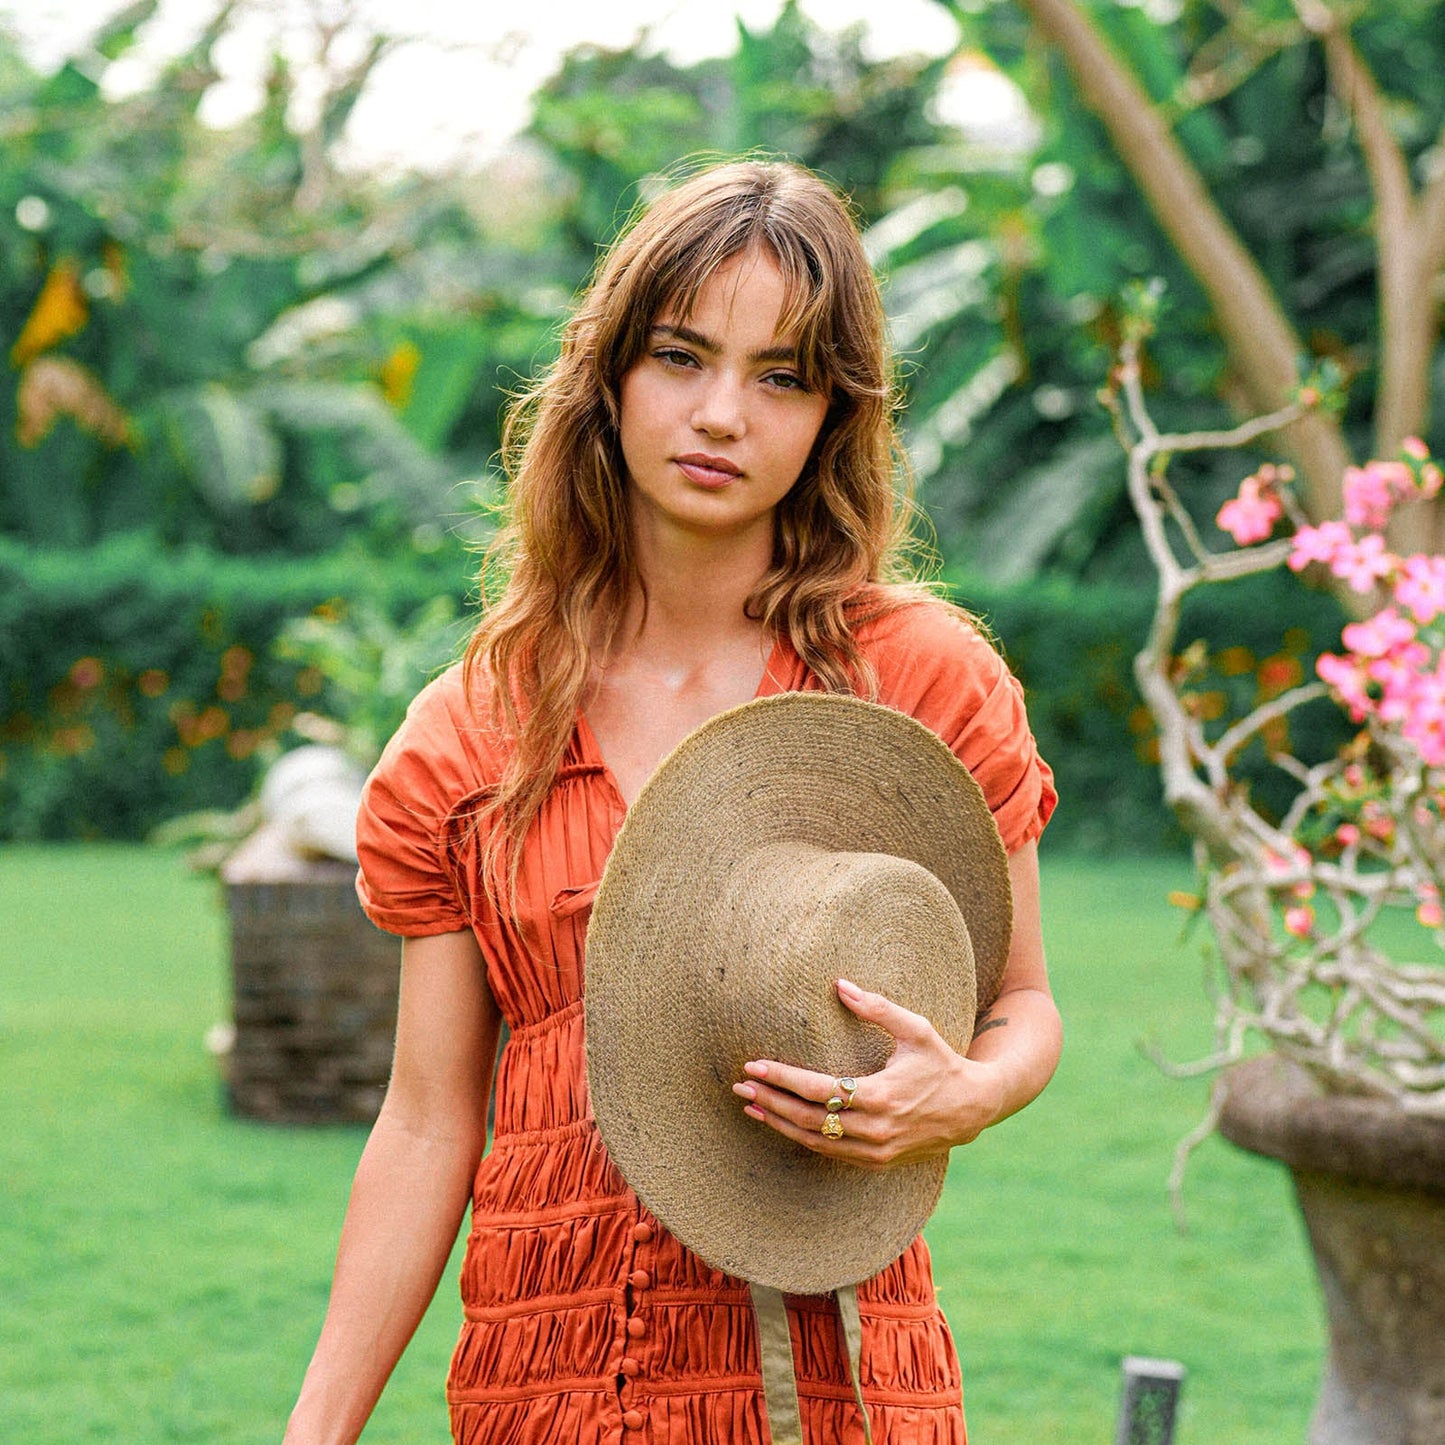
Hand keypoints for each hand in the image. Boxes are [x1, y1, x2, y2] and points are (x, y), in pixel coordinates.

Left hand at [730, 978, 1005, 1169]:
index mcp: (880, 1095)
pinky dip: (803, 1139)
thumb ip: (878, 1007)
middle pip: (808, 1118)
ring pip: (815, 1141)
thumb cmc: (941, 1062)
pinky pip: (832, 1154)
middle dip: (770, 1102)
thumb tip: (840, 984)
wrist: (972, 1108)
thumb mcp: (916, 1029)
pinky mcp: (878, 1161)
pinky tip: (782, 1124)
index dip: (782, 1078)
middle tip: (739, 1088)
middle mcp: (875, 1128)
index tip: (753, 1066)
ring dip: (780, 1124)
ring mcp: (876, 1150)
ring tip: (751, 1107)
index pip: (817, 1088)